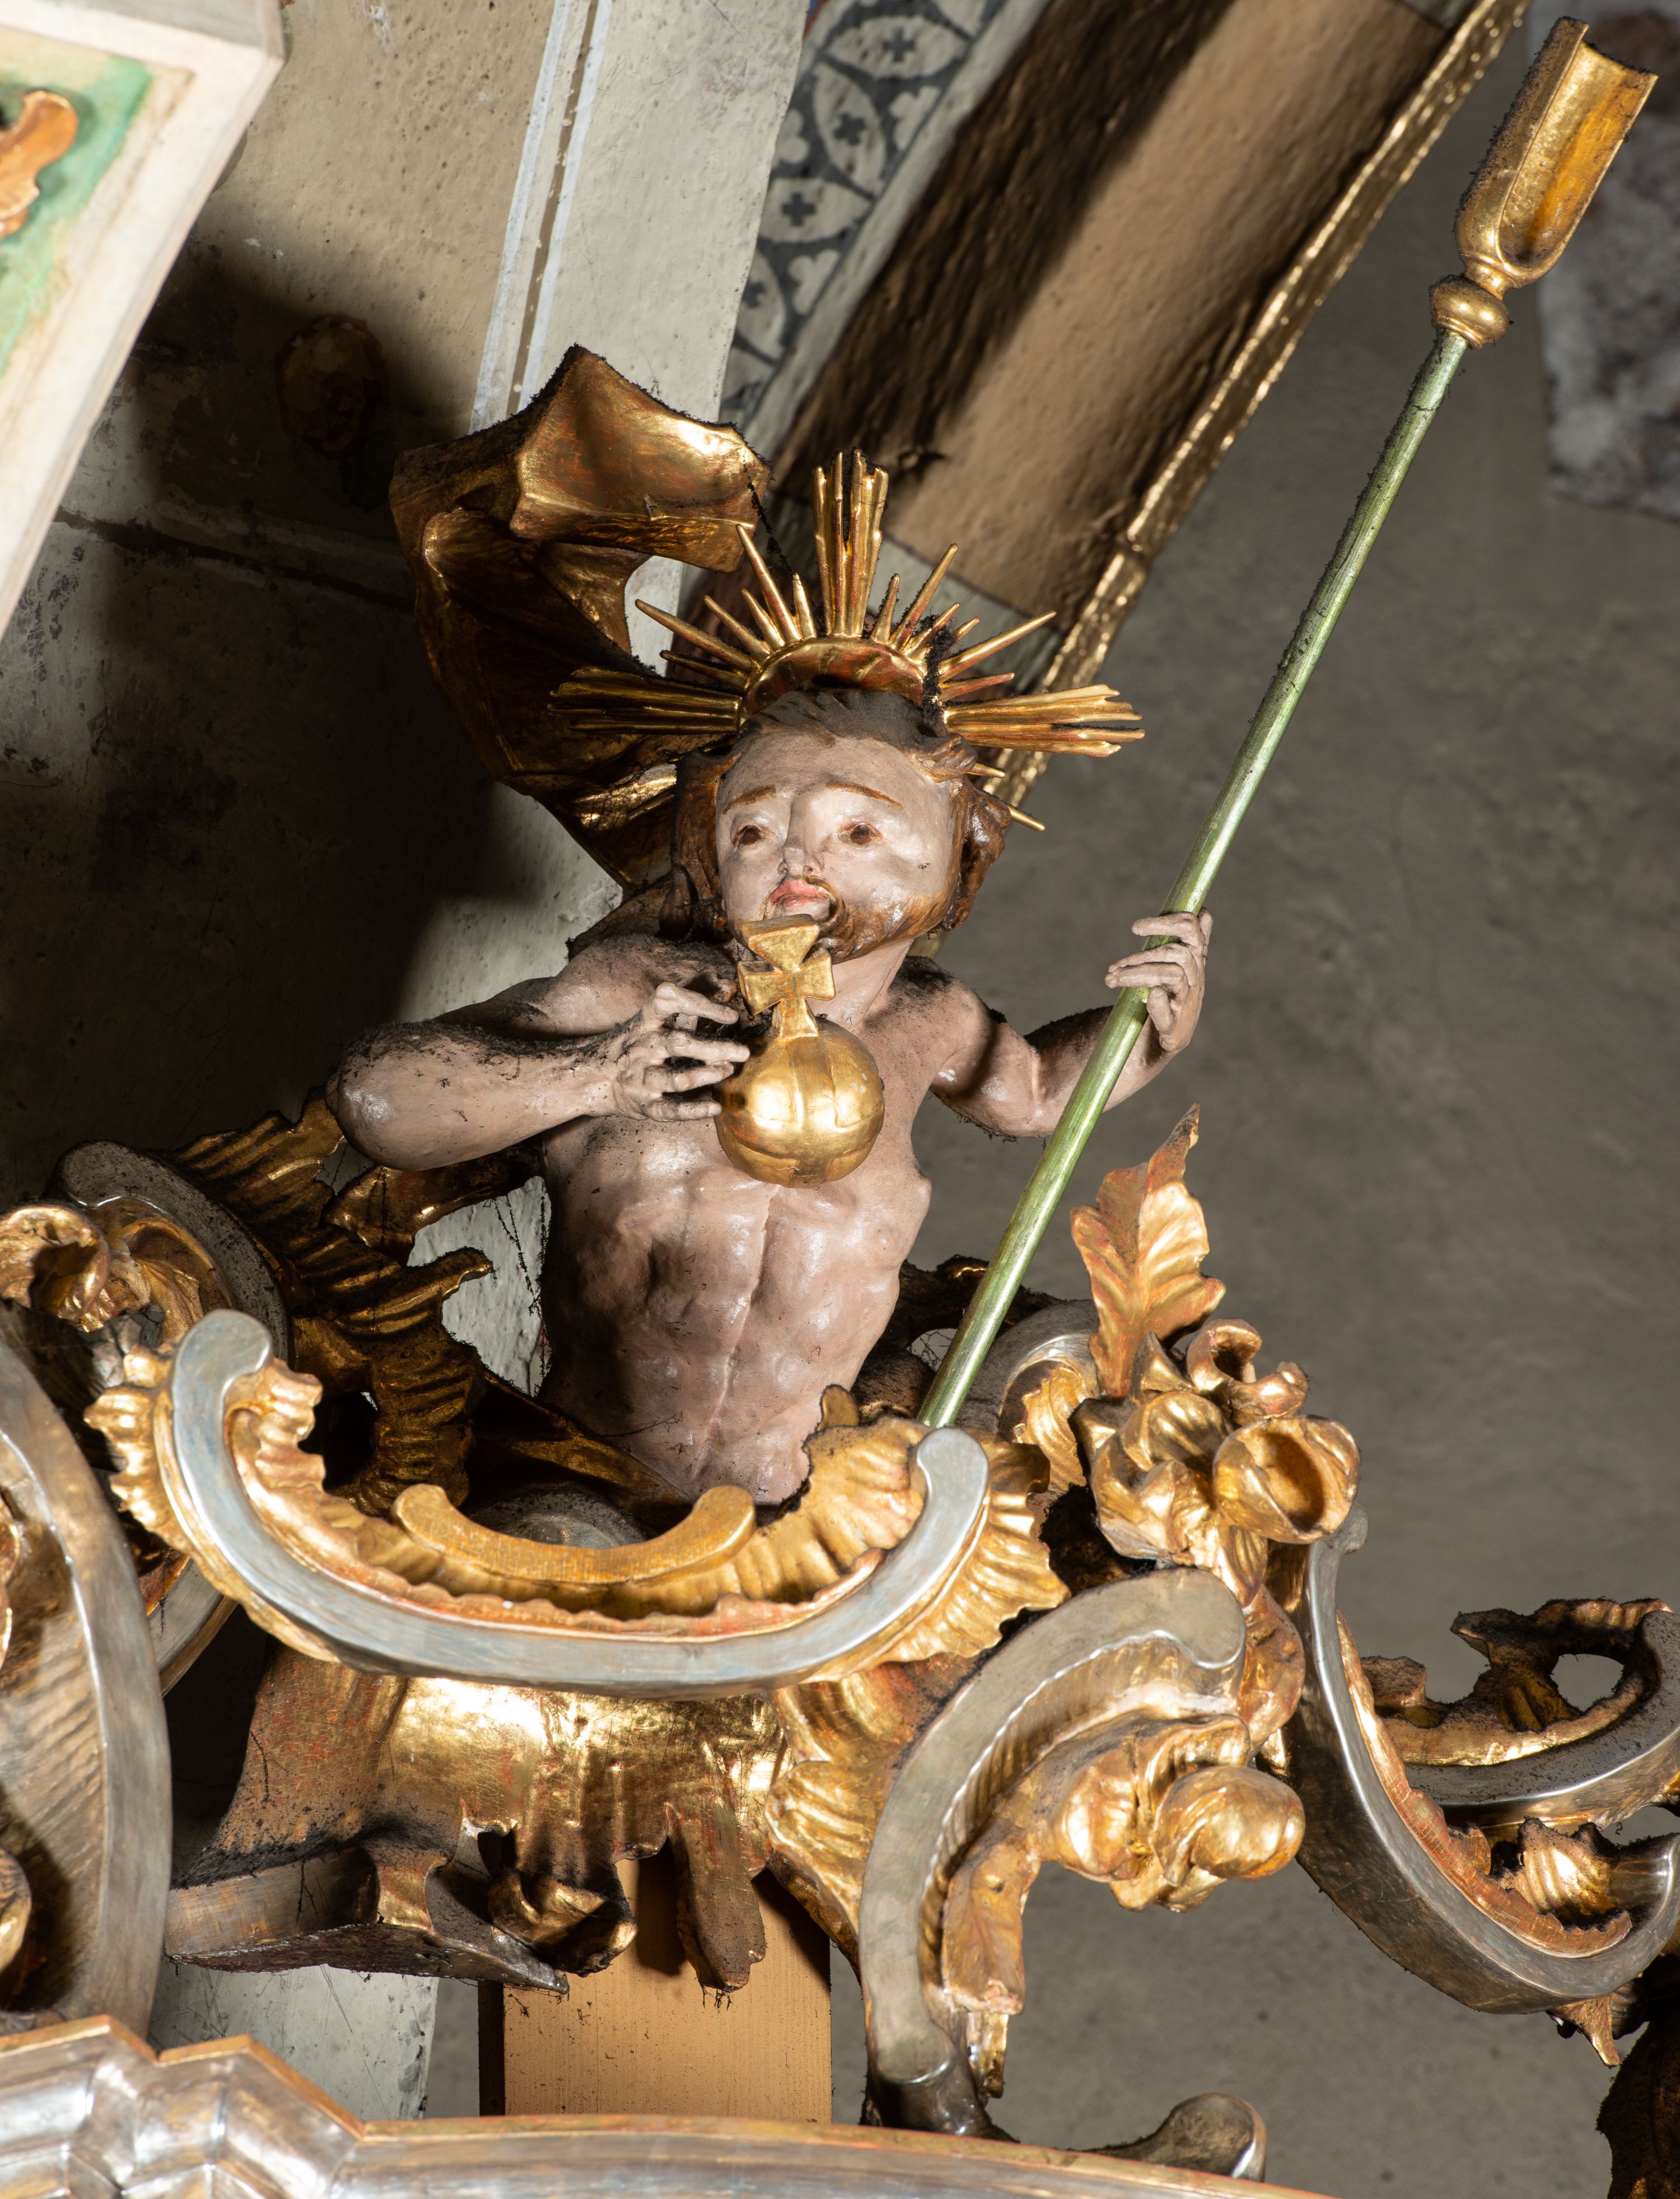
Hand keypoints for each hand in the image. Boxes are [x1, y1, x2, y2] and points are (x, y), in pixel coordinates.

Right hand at [600, 982, 747, 1121]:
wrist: (592, 1077)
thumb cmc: (634, 1043)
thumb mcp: (651, 1018)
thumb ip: (687, 1002)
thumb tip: (728, 984)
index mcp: (645, 1023)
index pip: (668, 1003)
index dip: (699, 1005)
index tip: (731, 1015)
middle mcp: (643, 1049)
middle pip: (678, 1044)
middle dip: (714, 1048)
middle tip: (743, 1052)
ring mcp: (642, 1079)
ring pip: (676, 1079)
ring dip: (705, 1075)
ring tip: (728, 1071)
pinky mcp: (644, 1105)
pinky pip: (671, 1110)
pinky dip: (694, 1111)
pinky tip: (715, 1107)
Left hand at [1104, 912, 1210, 1055]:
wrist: (1163, 1042)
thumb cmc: (1171, 999)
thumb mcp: (1180, 967)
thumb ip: (1188, 942)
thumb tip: (1204, 911)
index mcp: (1195, 960)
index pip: (1191, 928)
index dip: (1167, 922)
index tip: (1134, 929)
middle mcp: (1194, 978)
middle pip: (1178, 952)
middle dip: (1142, 954)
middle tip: (1114, 965)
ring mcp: (1187, 1001)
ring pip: (1171, 974)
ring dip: (1137, 973)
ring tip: (1111, 979)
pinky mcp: (1176, 1026)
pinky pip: (1167, 1007)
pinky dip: (1157, 1003)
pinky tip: (1146, 998)